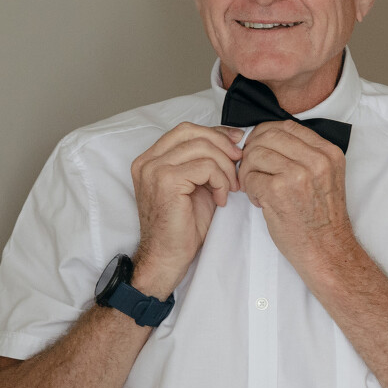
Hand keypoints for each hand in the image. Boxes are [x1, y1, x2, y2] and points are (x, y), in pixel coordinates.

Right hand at [130, 122, 242, 295]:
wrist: (167, 257)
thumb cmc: (182, 227)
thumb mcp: (196, 186)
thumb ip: (203, 162)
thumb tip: (231, 140)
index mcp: (151, 159)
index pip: (185, 130)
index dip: (215, 132)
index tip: (236, 142)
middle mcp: (148, 160)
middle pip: (192, 131)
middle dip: (222, 144)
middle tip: (239, 162)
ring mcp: (154, 169)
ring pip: (202, 148)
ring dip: (225, 167)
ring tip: (230, 188)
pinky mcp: (166, 181)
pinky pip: (205, 166)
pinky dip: (221, 181)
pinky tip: (220, 199)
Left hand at [236, 121, 356, 284]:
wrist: (327, 250)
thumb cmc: (321, 217)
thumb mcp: (325, 176)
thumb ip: (305, 154)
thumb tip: (267, 137)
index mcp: (328, 152)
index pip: (287, 126)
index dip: (266, 134)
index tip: (260, 149)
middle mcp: (316, 160)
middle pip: (268, 136)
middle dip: (253, 151)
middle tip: (252, 169)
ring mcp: (298, 174)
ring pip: (255, 155)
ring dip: (249, 172)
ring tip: (258, 188)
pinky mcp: (279, 191)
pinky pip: (250, 178)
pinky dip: (249, 189)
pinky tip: (260, 201)